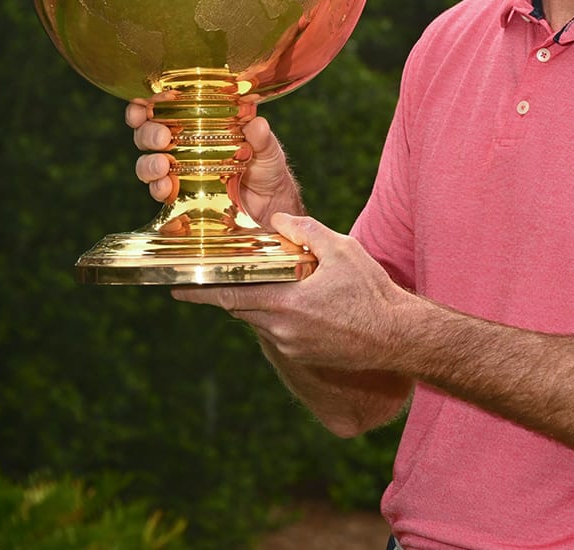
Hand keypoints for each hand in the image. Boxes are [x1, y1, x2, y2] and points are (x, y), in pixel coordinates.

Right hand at [124, 99, 304, 220]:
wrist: (270, 204)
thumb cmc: (266, 167)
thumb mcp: (267, 150)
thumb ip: (262, 138)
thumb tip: (257, 124)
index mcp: (196, 122)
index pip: (163, 108)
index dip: (147, 104)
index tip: (146, 104)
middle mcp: (180, 143)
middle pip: (147, 134)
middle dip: (147, 133)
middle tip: (161, 137)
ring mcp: (177, 170)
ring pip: (147, 163)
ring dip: (149, 163)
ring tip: (162, 167)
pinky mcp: (180, 194)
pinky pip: (159, 190)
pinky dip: (158, 188)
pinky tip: (165, 187)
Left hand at [172, 212, 418, 370]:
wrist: (399, 337)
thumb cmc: (373, 293)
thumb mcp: (342, 250)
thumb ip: (305, 230)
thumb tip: (277, 218)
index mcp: (285, 304)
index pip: (231, 295)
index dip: (200, 291)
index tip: (174, 287)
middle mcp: (282, 330)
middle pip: (242, 307)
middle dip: (231, 290)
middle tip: (219, 273)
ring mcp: (292, 347)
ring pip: (260, 320)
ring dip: (258, 301)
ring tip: (265, 281)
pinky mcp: (304, 356)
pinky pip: (278, 332)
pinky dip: (277, 314)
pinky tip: (294, 300)